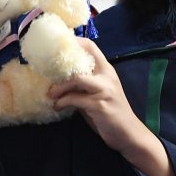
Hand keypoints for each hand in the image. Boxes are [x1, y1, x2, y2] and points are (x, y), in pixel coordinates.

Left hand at [48, 39, 145, 155]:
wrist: (128, 133)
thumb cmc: (111, 114)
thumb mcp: (99, 93)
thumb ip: (84, 85)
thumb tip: (60, 80)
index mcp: (107, 70)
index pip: (91, 46)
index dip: (74, 42)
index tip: (56, 45)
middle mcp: (107, 76)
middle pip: (84, 57)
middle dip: (62, 62)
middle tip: (46, 69)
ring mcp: (104, 90)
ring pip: (77, 78)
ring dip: (60, 86)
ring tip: (50, 93)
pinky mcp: (99, 105)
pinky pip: (75, 99)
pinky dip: (63, 102)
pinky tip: (57, 106)